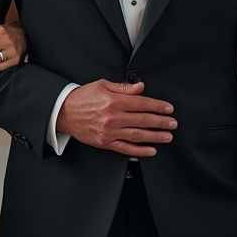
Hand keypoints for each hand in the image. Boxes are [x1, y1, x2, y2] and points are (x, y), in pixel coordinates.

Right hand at [54, 80, 175, 156]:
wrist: (63, 112)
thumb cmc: (82, 98)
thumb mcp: (102, 85)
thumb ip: (123, 88)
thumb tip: (140, 88)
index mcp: (114, 101)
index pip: (142, 104)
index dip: (158, 106)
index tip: (168, 109)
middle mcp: (113, 117)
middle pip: (143, 120)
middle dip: (161, 122)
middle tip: (173, 123)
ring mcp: (110, 132)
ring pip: (138, 135)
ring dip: (155, 136)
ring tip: (167, 136)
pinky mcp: (105, 143)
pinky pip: (126, 148)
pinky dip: (140, 151)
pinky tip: (150, 150)